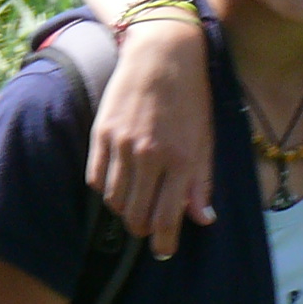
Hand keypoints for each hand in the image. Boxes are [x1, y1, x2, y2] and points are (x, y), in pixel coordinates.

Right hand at [86, 20, 215, 256]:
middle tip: (150, 229)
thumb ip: (201, 182)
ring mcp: (122, 145)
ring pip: (115, 202)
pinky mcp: (101, 134)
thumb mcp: (205, 139)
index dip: (163, 242)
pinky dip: (107, 190)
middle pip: (136, 216)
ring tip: (137, 205)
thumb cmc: (191, 97)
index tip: (164, 251)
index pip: (166, 218)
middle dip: (144, 230)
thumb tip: (202, 220)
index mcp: (180, 159)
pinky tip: (120, 186)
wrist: (162, 53)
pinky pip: (96, 179)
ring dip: (126, 211)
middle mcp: (149, 156)